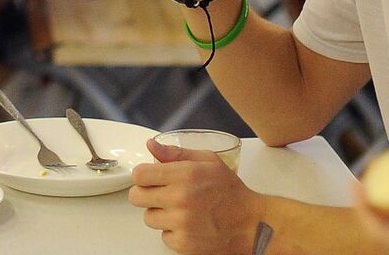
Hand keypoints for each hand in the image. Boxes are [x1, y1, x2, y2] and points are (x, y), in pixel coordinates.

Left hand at [129, 138, 264, 254]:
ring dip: (160, 214)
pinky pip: (163, 236)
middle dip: (146, 194)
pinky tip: (188, 225)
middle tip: (162, 194)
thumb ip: (176, 153)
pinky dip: (173, 232)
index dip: (143, 176)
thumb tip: (151, 145)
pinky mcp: (183, 243)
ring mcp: (181, 223)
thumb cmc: (231, 192)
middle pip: (137, 197)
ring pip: (148, 218)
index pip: (139, 175)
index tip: (150, 178)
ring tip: (179, 210)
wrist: (251, 224)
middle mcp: (180, 198)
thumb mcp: (209, 161)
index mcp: (185, 174)